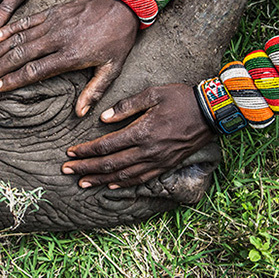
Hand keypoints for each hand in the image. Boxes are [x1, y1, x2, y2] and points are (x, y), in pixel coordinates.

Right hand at [0, 0, 138, 115]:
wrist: (123, 4)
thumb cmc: (118, 39)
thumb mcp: (112, 68)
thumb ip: (94, 91)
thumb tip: (80, 113)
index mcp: (71, 55)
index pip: (36, 70)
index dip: (14, 79)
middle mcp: (57, 38)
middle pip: (21, 55)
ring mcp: (53, 23)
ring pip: (19, 38)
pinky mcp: (52, 12)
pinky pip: (26, 21)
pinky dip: (9, 28)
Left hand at [61, 84, 215, 188]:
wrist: (211, 113)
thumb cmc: (181, 98)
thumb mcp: (153, 93)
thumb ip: (126, 106)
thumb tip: (103, 119)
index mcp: (142, 132)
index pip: (106, 146)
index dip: (86, 151)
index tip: (70, 152)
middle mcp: (148, 151)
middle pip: (110, 164)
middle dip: (86, 168)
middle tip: (66, 171)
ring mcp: (158, 161)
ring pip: (123, 176)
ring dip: (100, 180)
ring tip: (82, 183)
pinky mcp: (166, 165)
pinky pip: (141, 179)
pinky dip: (124, 184)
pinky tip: (111, 185)